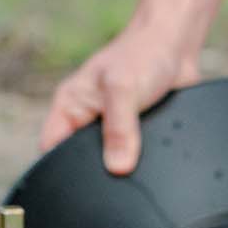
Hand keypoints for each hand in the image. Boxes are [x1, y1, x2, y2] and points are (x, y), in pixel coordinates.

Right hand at [39, 25, 199, 174]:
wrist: (176, 46)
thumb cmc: (142, 54)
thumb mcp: (123, 89)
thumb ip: (119, 130)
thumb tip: (117, 168)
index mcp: (69, 107)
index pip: (50, 149)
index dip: (59, 168)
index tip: (82, 182)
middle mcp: (87, 120)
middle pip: (80, 161)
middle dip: (97, 171)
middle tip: (115, 177)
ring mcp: (111, 129)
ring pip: (110, 162)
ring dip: (124, 166)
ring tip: (136, 166)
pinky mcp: (135, 135)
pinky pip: (134, 158)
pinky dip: (143, 162)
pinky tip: (153, 160)